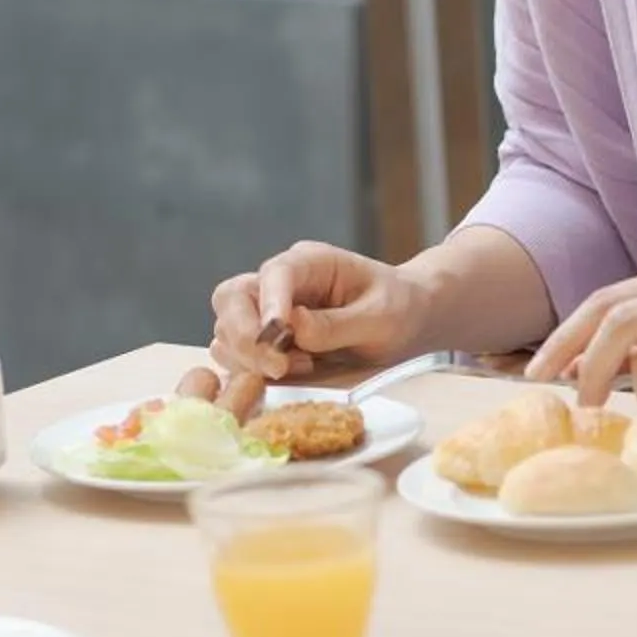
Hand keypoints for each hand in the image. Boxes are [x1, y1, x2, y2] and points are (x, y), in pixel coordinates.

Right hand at [207, 241, 430, 418]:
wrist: (409, 321)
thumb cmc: (399, 310)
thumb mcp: (380, 317)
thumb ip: (336, 324)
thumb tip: (291, 329)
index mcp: (310, 263)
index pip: (274, 274)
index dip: (269, 304)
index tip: (277, 336)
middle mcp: (280, 283)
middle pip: (232, 298)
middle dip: (246, 336)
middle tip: (278, 367)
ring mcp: (268, 310)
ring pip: (227, 329)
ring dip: (250, 357)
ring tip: (301, 367)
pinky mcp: (266, 340)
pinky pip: (236, 353)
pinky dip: (250, 369)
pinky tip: (290, 374)